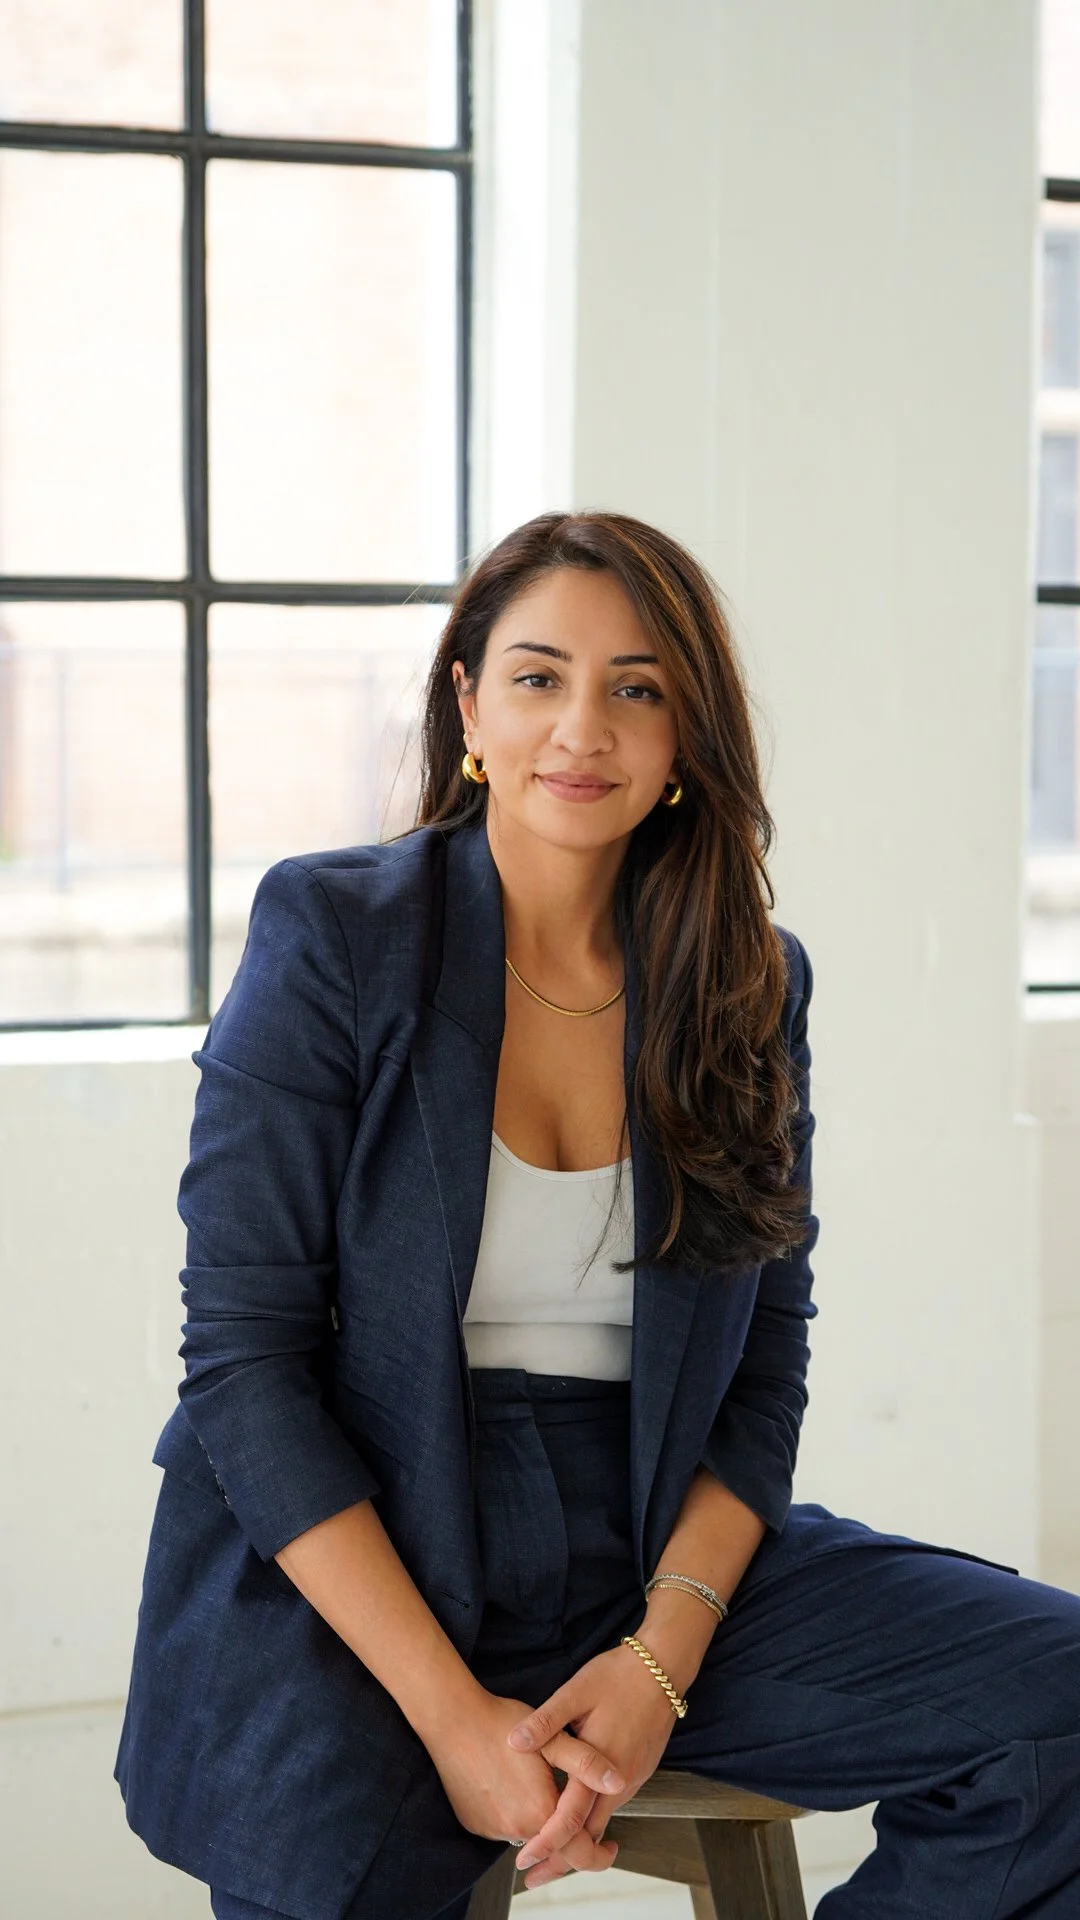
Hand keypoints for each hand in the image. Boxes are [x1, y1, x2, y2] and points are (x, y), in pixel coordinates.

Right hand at [423, 1683, 625, 1877]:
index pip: (579, 1853)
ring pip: (529, 1836)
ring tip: (543, 1789)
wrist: (453, 1720)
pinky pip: (505, 1828)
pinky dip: (516, 1815)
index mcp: (540, 1811)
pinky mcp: (475, 1824)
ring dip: (541, 1823)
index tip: (610, 1847)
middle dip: (571, 1838)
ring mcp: (492, 1829)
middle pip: (554, 1847)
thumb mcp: (553, 1739)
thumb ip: (586, 1764)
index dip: (599, 1854)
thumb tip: (618, 1781)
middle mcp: (515, 1829)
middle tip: (581, 1820)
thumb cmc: (502, 1723)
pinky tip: (515, 1787)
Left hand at [504, 1639, 681, 1888]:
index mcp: (600, 1767)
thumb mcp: (576, 1692)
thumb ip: (545, 1722)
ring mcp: (634, 1779)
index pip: (571, 1821)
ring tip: (549, 1851)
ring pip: (602, 1822)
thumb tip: (513, 1742)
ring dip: (577, 1840)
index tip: (524, 1860)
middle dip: (561, 1857)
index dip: (546, 1844)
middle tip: (534, 1873)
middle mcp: (620, 1782)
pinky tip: (577, 1817)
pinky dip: (593, 1820)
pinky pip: (613, 1806)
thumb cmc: (619, 1675)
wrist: (664, 1666)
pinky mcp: (640, 1771)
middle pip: (589, 1835)